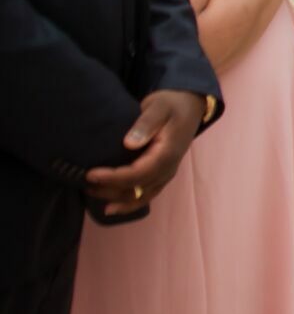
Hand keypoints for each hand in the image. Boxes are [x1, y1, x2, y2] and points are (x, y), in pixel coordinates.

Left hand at [83, 89, 203, 216]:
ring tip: (92, 194)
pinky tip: (111, 208)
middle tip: (84, 183)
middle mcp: (168, 169)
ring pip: (140, 196)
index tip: (91, 174)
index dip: (113, 177)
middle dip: (109, 189)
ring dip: (116, 199)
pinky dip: (128, 204)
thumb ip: (146, 123)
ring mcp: (166, 174)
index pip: (138, 174)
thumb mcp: (159, 107)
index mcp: (168, 153)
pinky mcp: (162, 175)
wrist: (188, 106)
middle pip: (137, 189)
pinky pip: (146, 195)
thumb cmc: (171, 104)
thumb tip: (129, 143)